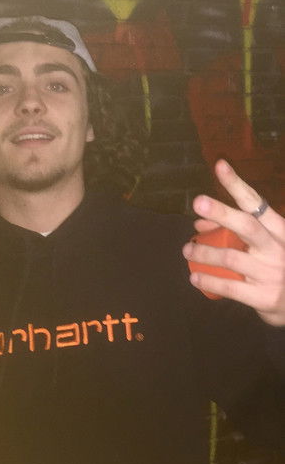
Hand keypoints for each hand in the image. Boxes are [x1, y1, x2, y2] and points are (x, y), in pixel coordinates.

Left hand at [183, 159, 284, 326]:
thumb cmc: (276, 267)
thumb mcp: (263, 244)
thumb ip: (233, 231)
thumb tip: (200, 221)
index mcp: (279, 231)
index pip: (256, 203)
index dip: (237, 184)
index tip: (220, 165)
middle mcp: (277, 248)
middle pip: (247, 225)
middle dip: (221, 211)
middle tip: (198, 202)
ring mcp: (272, 273)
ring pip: (231, 256)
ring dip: (204, 252)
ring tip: (187, 249)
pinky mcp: (265, 297)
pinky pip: (231, 286)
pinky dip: (210, 280)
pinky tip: (194, 277)